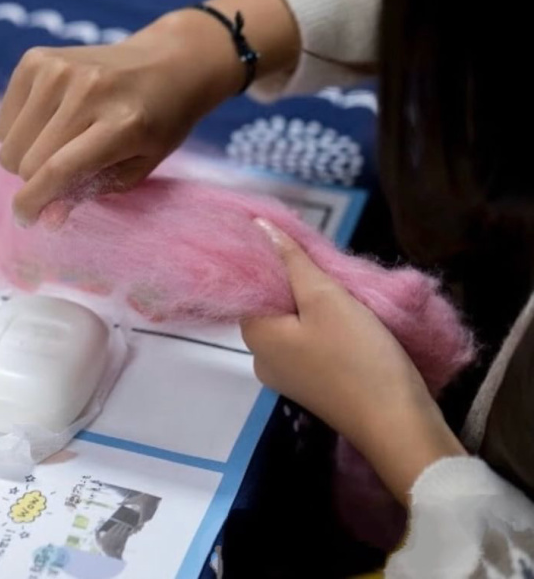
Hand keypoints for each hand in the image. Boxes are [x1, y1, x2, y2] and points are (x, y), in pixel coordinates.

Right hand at [0, 0, 300, 225]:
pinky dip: (21, 131)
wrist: (165, 65)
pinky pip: (4, 118)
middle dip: (38, 181)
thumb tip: (46, 218)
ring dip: (27, 156)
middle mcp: (87, 91)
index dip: (34, 202)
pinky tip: (52, 122)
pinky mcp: (37, 58)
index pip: (58, 170)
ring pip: (8, 142)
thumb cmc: (157, 125)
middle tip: (65, 173)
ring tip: (61, 145)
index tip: (25, 219)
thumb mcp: (138, 168)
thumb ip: (91, 193)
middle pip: (27, 160)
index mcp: (121, 125)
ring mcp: (58, 70)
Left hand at [241, 220, 465, 503]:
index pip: (251, 286)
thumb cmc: (357, 354)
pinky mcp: (312, 384)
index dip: (275, 262)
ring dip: (314, 302)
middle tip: (329, 267)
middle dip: (298, 281)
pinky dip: (323, 325)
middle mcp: (262, 358)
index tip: (304, 248)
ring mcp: (287, 375)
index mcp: (255, 336)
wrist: (396, 421)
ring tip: (343, 289)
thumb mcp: (325, 297)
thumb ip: (291, 261)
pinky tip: (348, 316)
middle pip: (273, 304)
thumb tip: (259, 226)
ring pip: (293, 323)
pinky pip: (308, 342)